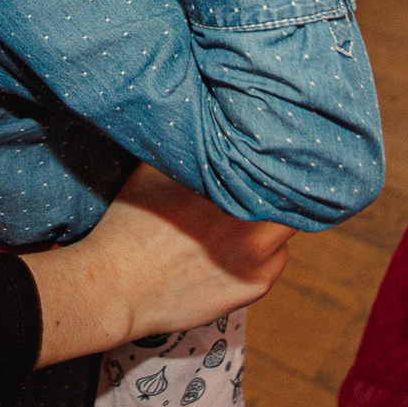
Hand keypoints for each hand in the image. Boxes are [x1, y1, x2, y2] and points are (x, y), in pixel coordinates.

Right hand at [23, 164, 295, 367]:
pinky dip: (262, 254)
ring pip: (286, 229)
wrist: (115, 287)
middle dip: (278, 189)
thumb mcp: (155, 170)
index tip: (268, 154)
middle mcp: (252, 219)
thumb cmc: (129, 224)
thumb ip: (191, 146)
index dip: (274, 156)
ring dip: (272, 222)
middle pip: (292, 195)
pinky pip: (275, 261)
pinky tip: (231, 252)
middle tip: (260, 187)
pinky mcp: (255, 285)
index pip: (277, 161)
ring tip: (243, 222)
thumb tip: (210, 120)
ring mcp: (258, 256)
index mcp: (230, 184)